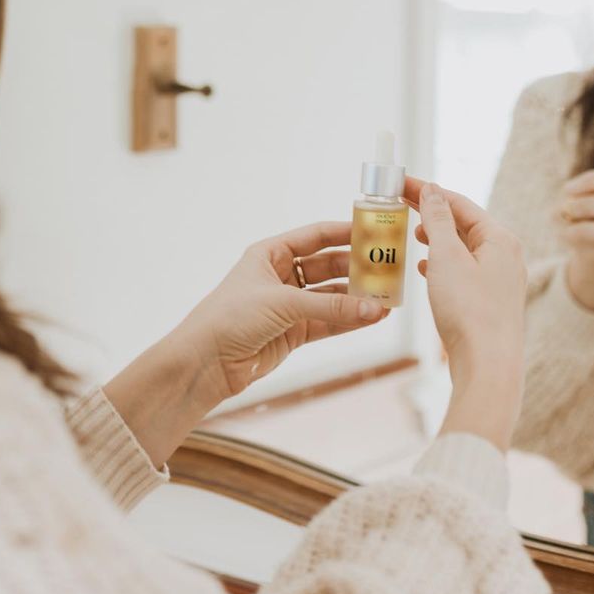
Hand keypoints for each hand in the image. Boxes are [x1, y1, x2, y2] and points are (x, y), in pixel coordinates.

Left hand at [173, 220, 386, 403]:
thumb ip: (330, 306)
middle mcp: (280, 276)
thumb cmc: (231, 318)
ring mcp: (287, 305)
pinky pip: (327, 322)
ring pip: (330, 297)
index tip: (375, 231)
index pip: (315, 236)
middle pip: (328, 267)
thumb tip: (374, 309)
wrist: (205, 362)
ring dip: (356, 298)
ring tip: (387, 298)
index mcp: (270, 254)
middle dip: (357, 269)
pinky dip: (348, 321)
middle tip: (388, 270)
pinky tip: (372, 318)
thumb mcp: (283, 303)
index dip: (344, 233)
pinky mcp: (292, 332)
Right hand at [405, 178, 526, 449]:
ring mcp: (500, 280)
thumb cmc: (469, 311)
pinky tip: (425, 269)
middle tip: (399, 206)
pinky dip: (442, 264)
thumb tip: (432, 190)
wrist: (487, 367)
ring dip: (436, 238)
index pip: (458, 202)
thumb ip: (438, 220)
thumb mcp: (446, 256)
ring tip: (413, 235)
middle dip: (430, 214)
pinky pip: (464, 271)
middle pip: (463, 223)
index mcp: (500, 238)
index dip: (426, 191)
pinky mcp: (490, 302)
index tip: (399, 183)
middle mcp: (505, 256)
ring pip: (463, 248)